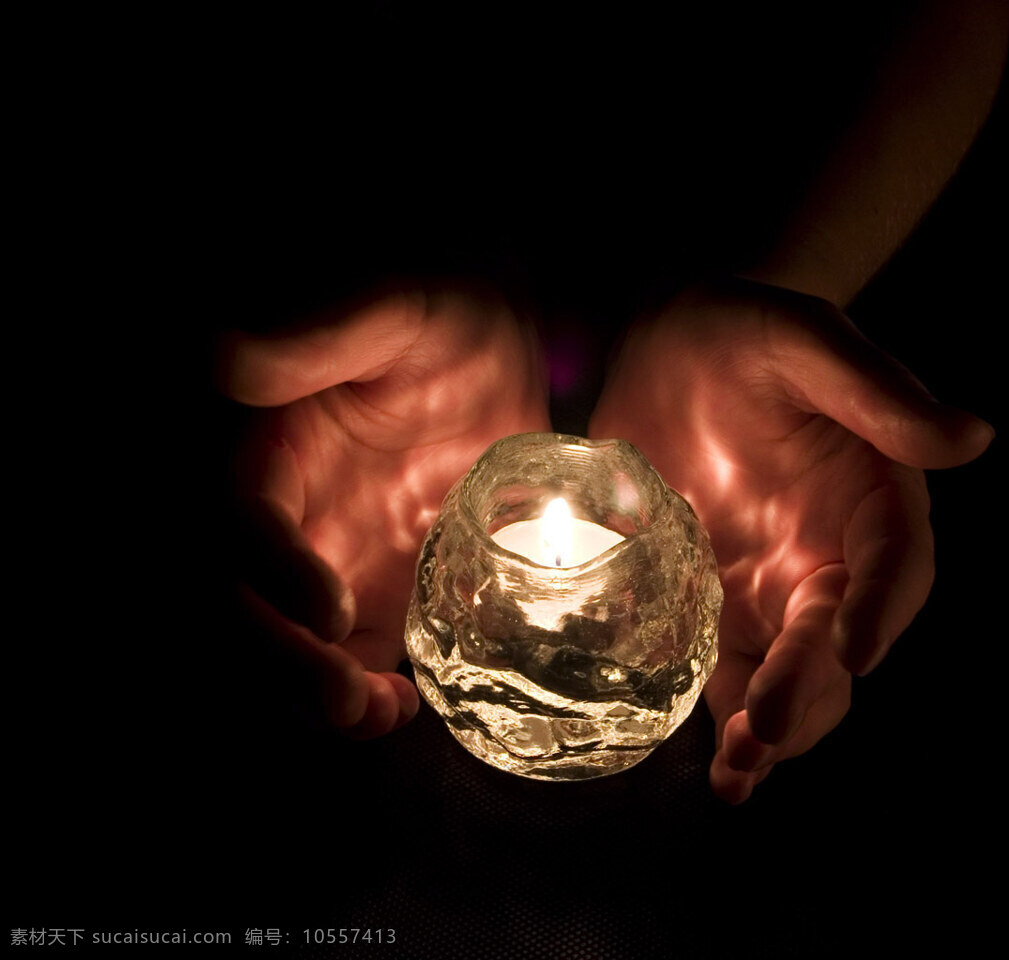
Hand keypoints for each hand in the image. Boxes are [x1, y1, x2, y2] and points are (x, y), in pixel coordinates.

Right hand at [219, 278, 551, 737]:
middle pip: (245, 608)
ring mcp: (331, 564)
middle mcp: (288, 522)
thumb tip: (229, 359)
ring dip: (319, 696)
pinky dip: (367, 696)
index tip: (330, 608)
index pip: (239, 522)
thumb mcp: (392, 311)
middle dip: (282, 661)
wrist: (503, 358)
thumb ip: (322, 336)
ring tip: (374, 716)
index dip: (272, 569)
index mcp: (270, 455)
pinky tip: (404, 708)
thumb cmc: (441, 320)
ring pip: (292, 648)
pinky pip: (354, 658)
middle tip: (342, 697)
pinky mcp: (378, 592)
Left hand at [589, 279, 991, 801]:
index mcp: (872, 496)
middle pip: (840, 636)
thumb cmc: (742, 331)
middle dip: (812, 687)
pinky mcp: (717, 601)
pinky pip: (724, 667)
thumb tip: (972, 438)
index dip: (881, 606)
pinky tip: (711, 760)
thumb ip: (874, 389)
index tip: (852, 647)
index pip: (895, 562)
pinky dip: (719, 715)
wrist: (665, 346)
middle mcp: (833, 554)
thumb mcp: (803, 340)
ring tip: (742, 772)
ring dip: (771, 726)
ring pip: (789, 672)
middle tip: (771, 728)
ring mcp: (773, 586)